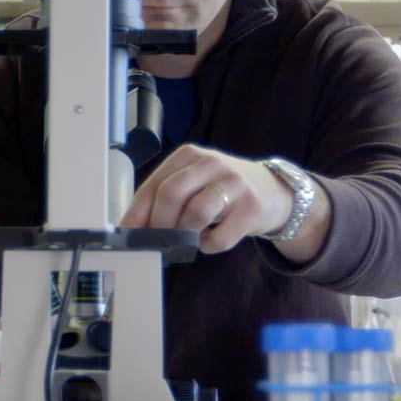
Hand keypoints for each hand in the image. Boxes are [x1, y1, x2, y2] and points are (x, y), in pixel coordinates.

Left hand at [120, 145, 293, 254]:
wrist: (272, 191)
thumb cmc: (221, 190)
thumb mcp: (192, 182)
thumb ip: (164, 197)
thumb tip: (132, 228)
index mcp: (188, 155)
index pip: (153, 184)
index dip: (138, 213)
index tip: (129, 235)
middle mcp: (210, 163)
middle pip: (171, 194)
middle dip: (159, 224)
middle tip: (159, 242)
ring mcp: (234, 183)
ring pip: (196, 213)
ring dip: (185, 235)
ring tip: (188, 239)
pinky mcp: (252, 206)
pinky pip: (221, 236)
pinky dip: (209, 245)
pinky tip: (209, 240)